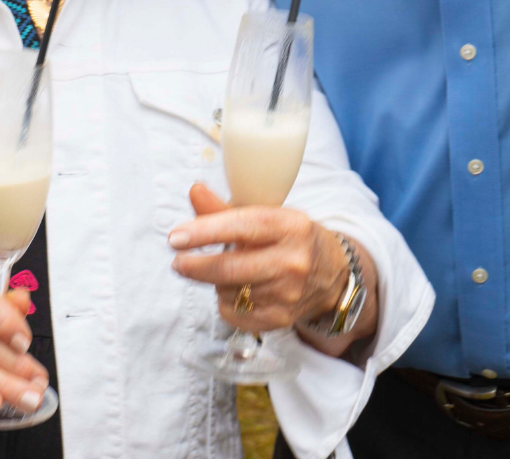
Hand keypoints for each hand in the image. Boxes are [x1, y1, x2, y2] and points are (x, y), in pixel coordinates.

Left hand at [166, 184, 345, 332]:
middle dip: (196, 266)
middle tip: (178, 263)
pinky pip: (235, 314)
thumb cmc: (290, 239)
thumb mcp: (267, 216)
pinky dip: (226, 302)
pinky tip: (235, 291)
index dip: (205, 232)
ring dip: (216, 282)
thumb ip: (225, 209)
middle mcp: (293, 260)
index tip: (175, 237)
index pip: (243, 226)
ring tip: (225, 271)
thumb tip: (194, 191)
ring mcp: (289, 293)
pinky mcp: (282, 319)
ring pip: (230, 291)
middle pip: (232, 269)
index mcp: (290, 225)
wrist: (334, 275)